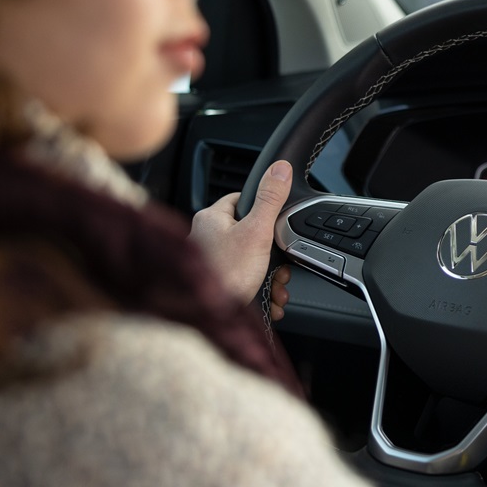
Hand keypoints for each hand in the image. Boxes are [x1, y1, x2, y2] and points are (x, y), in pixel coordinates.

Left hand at [189, 159, 294, 319]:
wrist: (205, 317)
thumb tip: (280, 169)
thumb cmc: (223, 275)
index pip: (243, 200)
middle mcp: (208, 238)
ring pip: (251, 261)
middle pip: (252, 235)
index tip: (278, 224)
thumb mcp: (256, 232)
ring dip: (271, 278)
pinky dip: (260, 292)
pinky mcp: (217, 282)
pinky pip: (244, 281)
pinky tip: (268, 302)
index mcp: (212, 218)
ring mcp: (212, 262)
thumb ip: (270, 199)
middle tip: (280, 269)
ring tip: (276, 290)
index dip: (265, 210)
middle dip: (273, 257)